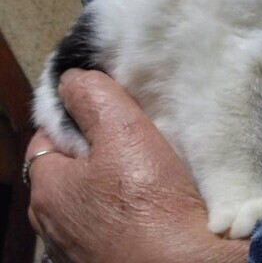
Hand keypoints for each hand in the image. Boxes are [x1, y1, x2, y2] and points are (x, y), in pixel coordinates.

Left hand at [27, 70, 248, 262]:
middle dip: (94, 146)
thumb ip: (93, 97)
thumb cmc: (149, 199)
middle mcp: (53, 224)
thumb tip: (72, 79)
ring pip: (90, 196)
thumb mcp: (122, 130)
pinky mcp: (106, 260)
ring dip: (110, 178)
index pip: (46, 136)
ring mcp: (78, 249)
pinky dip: (123, 207)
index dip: (74, 115)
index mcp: (48, 189)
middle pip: (69, 167)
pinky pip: (109, 221)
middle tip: (131, 132)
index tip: (107, 107)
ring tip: (146, 163)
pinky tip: (151, 199)